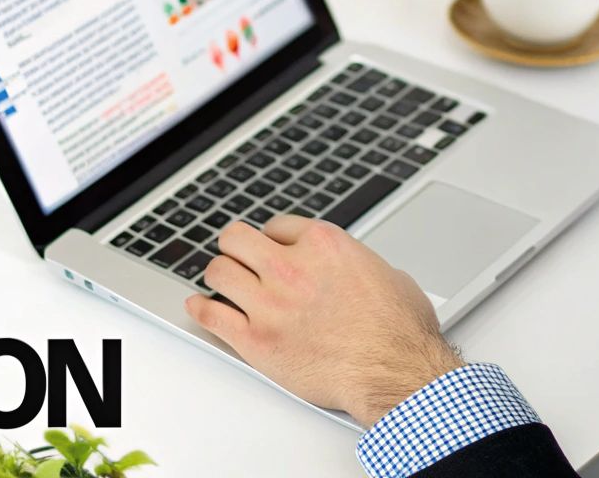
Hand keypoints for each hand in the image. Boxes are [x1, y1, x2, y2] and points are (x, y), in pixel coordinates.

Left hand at [184, 214, 462, 426]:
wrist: (393, 372)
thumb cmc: (399, 331)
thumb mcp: (389, 275)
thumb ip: (360, 265)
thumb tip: (358, 271)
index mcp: (323, 244)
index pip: (277, 225)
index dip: (272, 238)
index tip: (269, 247)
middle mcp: (291, 267)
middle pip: (237, 239)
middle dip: (236, 247)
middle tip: (236, 256)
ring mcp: (269, 303)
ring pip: (219, 272)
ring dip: (220, 276)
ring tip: (222, 282)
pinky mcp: (256, 340)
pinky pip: (211, 315)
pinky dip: (201, 309)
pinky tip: (199, 306)